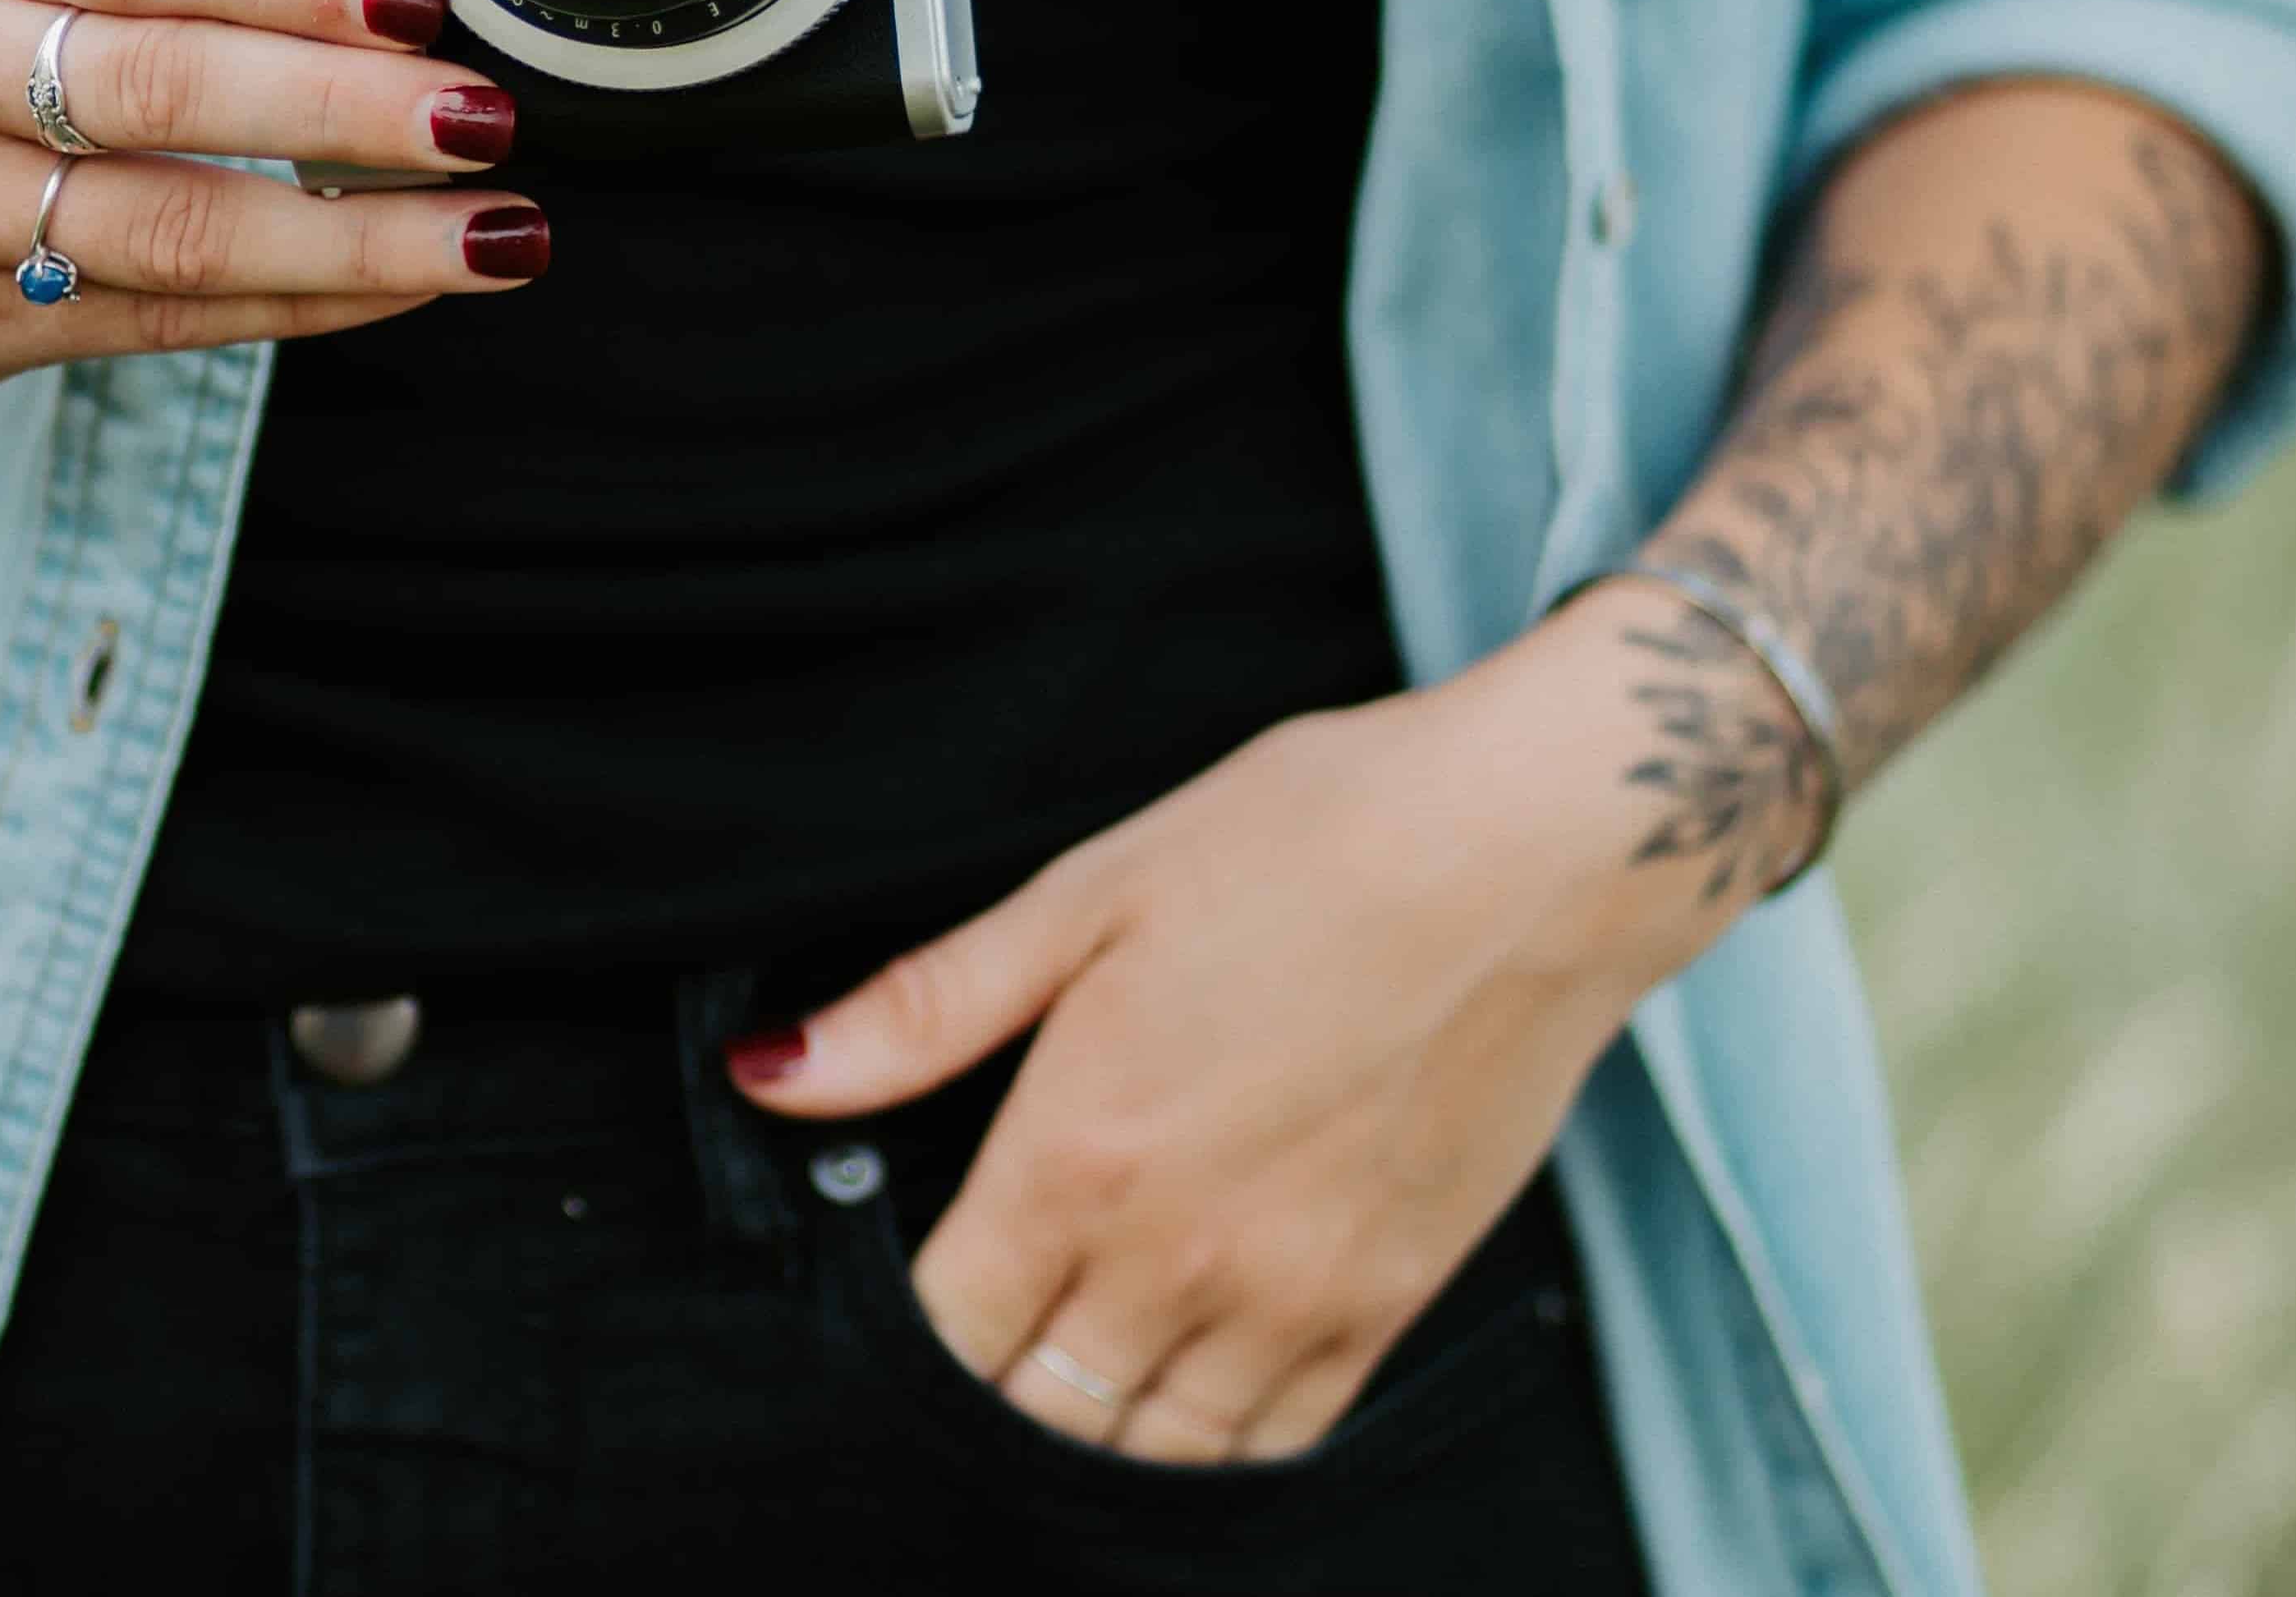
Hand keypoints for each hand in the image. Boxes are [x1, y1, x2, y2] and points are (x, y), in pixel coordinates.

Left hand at [729, 614, 1744, 1462]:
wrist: (1523, 855)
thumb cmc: (1300, 841)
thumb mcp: (1085, 895)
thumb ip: (923, 1010)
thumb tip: (772, 1076)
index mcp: (1081, 1153)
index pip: (949, 1328)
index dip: (904, 1320)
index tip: (900, 1276)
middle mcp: (1181, 1257)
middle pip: (1042, 1411)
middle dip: (992, 1385)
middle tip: (983, 1322)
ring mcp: (1296, 1298)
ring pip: (1156, 1454)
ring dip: (1096, 1430)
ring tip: (1067, 1367)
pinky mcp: (1391, 1306)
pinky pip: (1278, 1443)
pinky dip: (1213, 1444)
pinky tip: (1183, 1390)